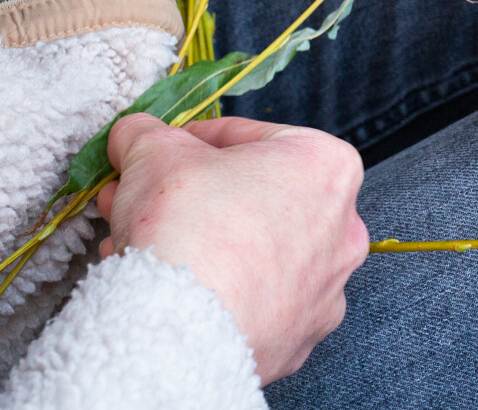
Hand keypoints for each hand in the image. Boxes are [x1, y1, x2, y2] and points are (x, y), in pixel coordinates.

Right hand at [97, 114, 367, 382]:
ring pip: (250, 254)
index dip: (194, 139)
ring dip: (195, 243)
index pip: (252, 138)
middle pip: (251, 198)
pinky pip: (248, 303)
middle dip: (189, 194)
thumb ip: (146, 134)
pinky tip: (160, 288)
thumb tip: (136, 136)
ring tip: (136, 243)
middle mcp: (341, 231)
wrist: (183, 329)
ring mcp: (324, 294)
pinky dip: (208, 292)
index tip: (161, 149)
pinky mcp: (296, 343)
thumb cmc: (188, 223)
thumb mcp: (154, 151)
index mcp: (327, 167)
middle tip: (140, 195)